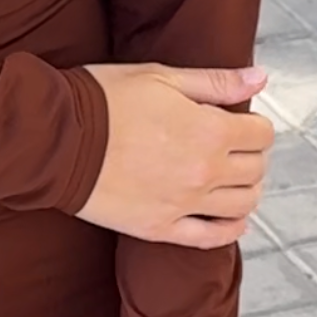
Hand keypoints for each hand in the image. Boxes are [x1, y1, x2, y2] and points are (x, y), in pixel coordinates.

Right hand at [79, 63, 273, 247]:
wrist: (54, 139)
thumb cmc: (102, 101)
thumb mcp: (161, 78)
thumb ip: (215, 82)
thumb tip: (260, 78)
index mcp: (209, 130)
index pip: (261, 135)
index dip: (254, 126)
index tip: (240, 123)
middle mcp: (204, 172)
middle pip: (255, 171)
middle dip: (250, 156)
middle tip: (232, 148)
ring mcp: (184, 204)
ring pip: (242, 206)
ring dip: (245, 191)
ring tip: (229, 179)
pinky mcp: (159, 228)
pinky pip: (211, 238)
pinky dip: (229, 229)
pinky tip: (228, 219)